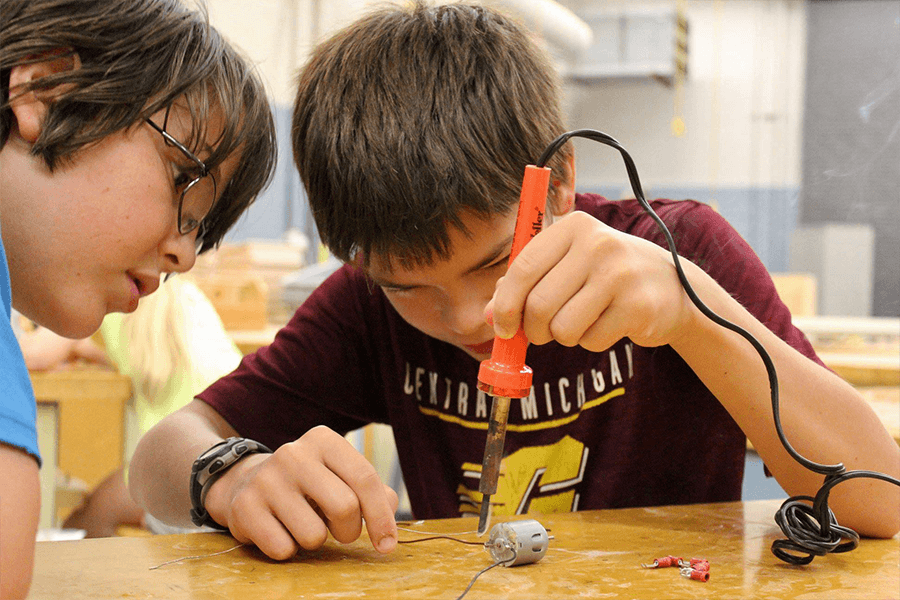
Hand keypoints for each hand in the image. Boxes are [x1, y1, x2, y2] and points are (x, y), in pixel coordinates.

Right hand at [204, 426, 398, 559]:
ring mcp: (266, 479)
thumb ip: (373, 492)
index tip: (387, 544)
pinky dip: (288, 549)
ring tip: (303, 523)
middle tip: (340, 531)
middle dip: (349, 531)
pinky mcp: (244, 507)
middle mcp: (293, 453)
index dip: (382, 517)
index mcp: (324, 440)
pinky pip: (283, 549)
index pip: (364, 478)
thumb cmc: (309, 485)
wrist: (246, 484)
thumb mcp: (341, 477)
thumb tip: (389, 513)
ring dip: (315, 541)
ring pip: (313, 535)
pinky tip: (279, 529)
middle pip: (345, 507)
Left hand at [487, 211, 695, 350]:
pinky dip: (591, 340)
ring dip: (564, 336)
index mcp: (573, 226)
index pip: (522, 268)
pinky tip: (608, 323)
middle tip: (542, 332)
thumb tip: (490, 316)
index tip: (502, 327)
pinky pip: (591, 339)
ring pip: (562, 328)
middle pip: (538, 304)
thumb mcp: (566, 266)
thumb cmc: (605, 276)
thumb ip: (525, 285)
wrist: (672, 287)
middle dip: (533, 329)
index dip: (505, 305)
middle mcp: (597, 244)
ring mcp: (620, 274)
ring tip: (582, 321)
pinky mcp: (638, 306)